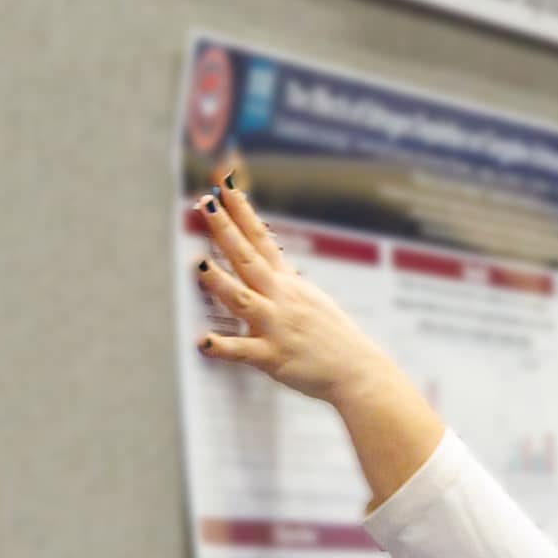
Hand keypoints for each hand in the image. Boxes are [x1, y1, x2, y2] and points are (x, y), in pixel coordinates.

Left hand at [196, 182, 397, 402]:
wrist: (358, 371)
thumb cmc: (333, 337)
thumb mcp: (310, 298)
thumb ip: (283, 282)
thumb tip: (264, 267)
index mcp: (288, 282)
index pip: (261, 238)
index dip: (241, 211)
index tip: (224, 187)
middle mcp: (281, 297)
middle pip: (248, 258)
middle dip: (225, 230)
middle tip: (205, 204)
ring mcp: (276, 325)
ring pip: (242, 299)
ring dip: (219, 281)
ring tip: (199, 263)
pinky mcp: (273, 356)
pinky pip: (243, 351)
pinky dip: (222, 347)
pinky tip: (202, 341)